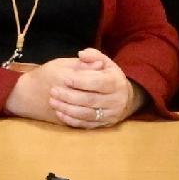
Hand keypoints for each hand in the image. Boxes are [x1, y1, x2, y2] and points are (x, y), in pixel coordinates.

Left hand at [15, 48, 140, 129]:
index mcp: (117, 82)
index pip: (98, 82)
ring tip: (53, 102)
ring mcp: (111, 115)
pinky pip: (86, 125)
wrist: (125, 98)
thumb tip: (81, 54)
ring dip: (67, 109)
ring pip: (86, 114)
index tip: (65, 78)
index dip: (80, 81)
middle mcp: (116, 100)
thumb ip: (93, 56)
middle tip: (53, 91)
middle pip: (90, 100)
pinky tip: (59, 113)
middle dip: (69, 96)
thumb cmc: (110, 77)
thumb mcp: (106, 63)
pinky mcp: (104, 125)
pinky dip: (71, 120)